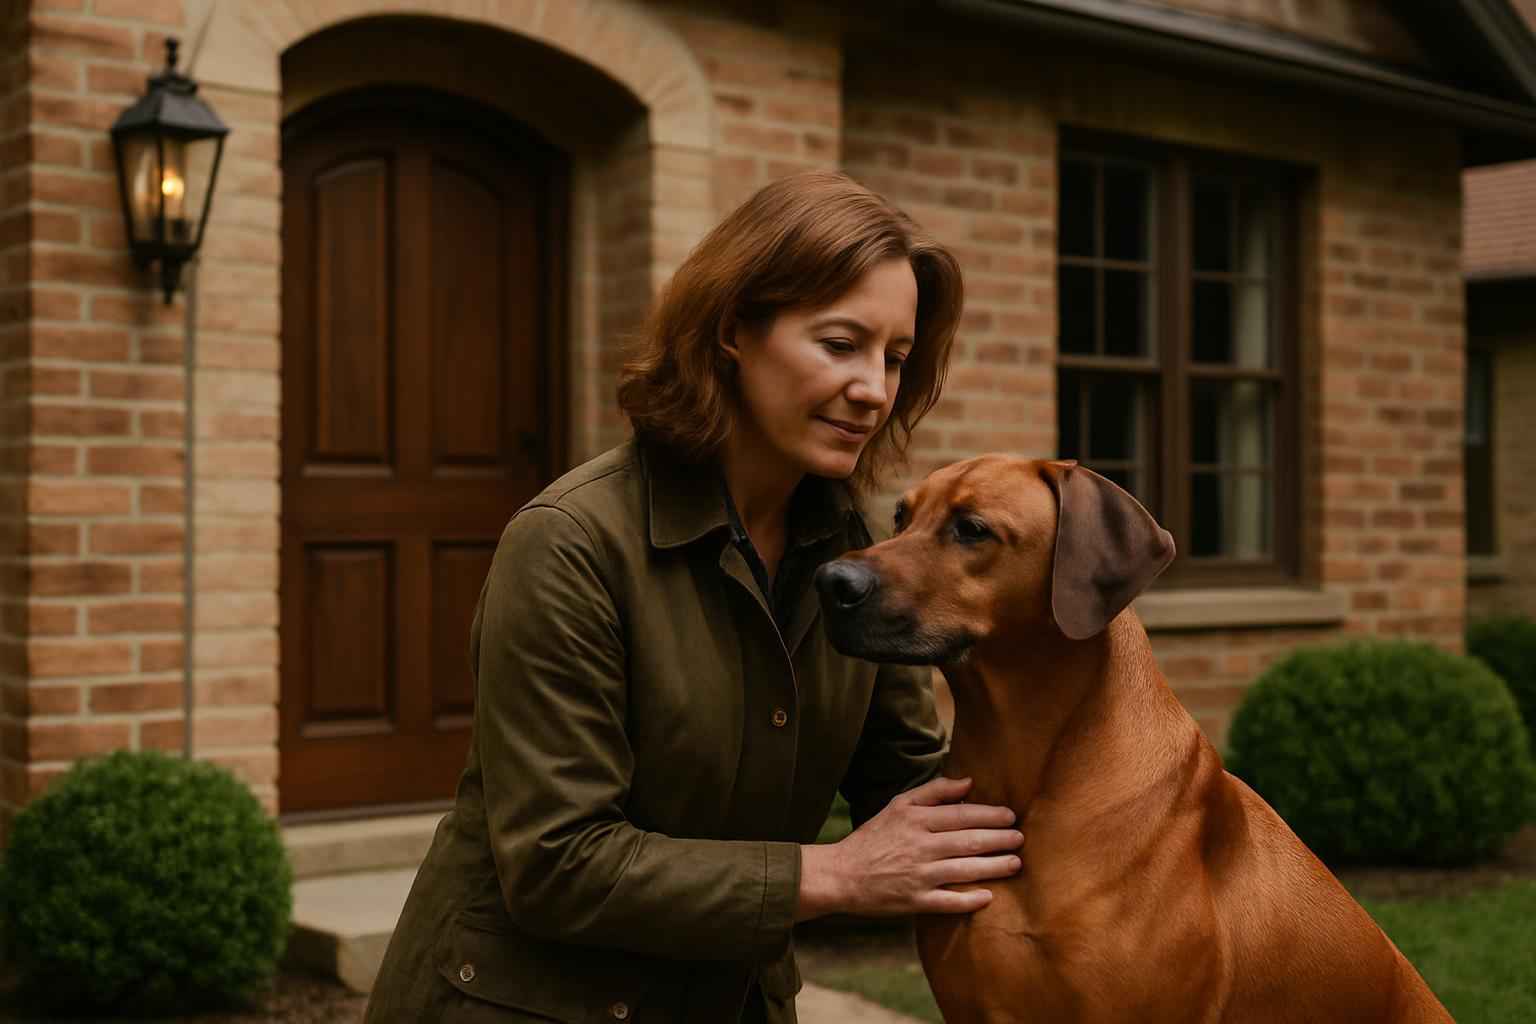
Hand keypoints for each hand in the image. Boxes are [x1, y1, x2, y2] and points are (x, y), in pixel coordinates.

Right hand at [797, 776, 1021, 920]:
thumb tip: (968, 783)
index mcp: (915, 820)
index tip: (1010, 817)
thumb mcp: (898, 805)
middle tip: (1020, 839)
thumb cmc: (873, 837)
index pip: (960, 815)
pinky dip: (969, 900)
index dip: (989, 815)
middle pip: (968, 842)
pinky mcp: (913, 901)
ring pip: (964, 870)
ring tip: (1015, 863)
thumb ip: (933, 792)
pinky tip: (988, 897)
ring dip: (994, 867)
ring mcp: (917, 875)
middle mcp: (918, 846)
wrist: (842, 874)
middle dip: (999, 839)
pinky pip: (947, 902)